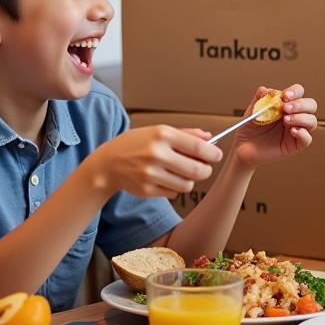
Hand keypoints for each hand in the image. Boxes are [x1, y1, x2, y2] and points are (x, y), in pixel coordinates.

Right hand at [86, 125, 222, 197]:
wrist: (107, 163)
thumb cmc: (135, 144)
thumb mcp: (157, 131)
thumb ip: (185, 134)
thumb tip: (209, 138)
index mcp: (162, 135)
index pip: (198, 148)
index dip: (213, 154)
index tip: (216, 155)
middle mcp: (156, 154)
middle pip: (197, 170)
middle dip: (205, 170)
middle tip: (204, 167)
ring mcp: (150, 174)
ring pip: (187, 184)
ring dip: (189, 180)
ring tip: (181, 172)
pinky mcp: (146, 190)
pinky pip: (173, 193)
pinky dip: (174, 187)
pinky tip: (165, 178)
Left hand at [232, 85, 317, 168]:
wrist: (243, 146)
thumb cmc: (250, 128)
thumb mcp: (253, 109)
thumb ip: (260, 98)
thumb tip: (266, 90)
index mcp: (286, 104)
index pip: (299, 93)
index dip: (295, 92)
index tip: (285, 96)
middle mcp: (295, 115)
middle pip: (311, 105)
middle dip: (300, 104)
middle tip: (286, 108)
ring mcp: (296, 130)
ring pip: (312, 121)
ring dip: (301, 118)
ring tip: (286, 120)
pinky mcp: (295, 145)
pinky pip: (307, 139)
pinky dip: (303, 134)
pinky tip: (292, 131)